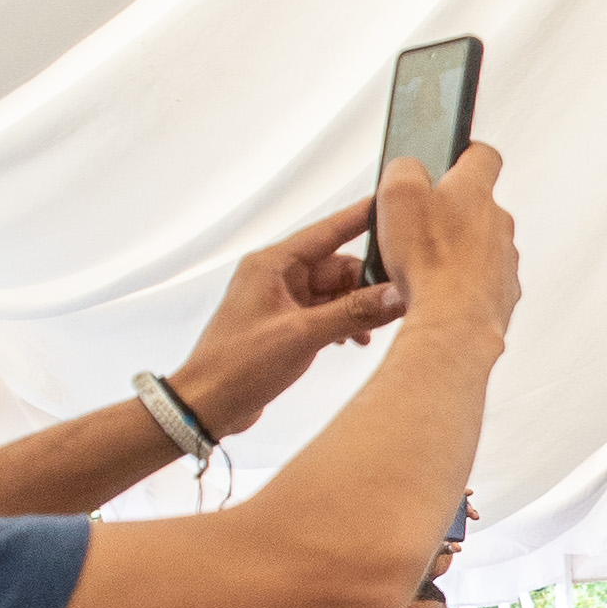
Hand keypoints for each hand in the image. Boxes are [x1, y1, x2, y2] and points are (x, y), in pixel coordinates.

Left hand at [165, 192, 410, 431]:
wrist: (207, 403)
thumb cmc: (237, 365)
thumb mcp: (302, 335)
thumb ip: (352, 313)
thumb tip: (396, 296)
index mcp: (272, 265)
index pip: (327, 231)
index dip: (361, 218)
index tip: (391, 205)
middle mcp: (277, 276)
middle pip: (337, 267)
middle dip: (367, 284)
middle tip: (399, 300)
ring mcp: (281, 300)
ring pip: (334, 292)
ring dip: (357, 309)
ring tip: (375, 330)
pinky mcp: (286, 324)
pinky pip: (325, 313)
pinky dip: (343, 323)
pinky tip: (354, 341)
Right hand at [366, 143, 522, 351]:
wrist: (454, 321)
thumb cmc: (428, 260)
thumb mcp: (398, 195)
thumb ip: (405, 168)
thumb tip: (410, 167)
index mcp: (475, 191)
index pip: (483, 155)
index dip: (465, 153)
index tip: (452, 158)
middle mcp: (499, 222)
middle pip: (477, 205)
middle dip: (451, 211)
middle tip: (419, 224)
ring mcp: (505, 259)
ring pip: (480, 245)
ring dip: (457, 250)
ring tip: (425, 265)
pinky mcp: (504, 291)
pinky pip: (482, 279)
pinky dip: (463, 282)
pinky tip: (439, 291)